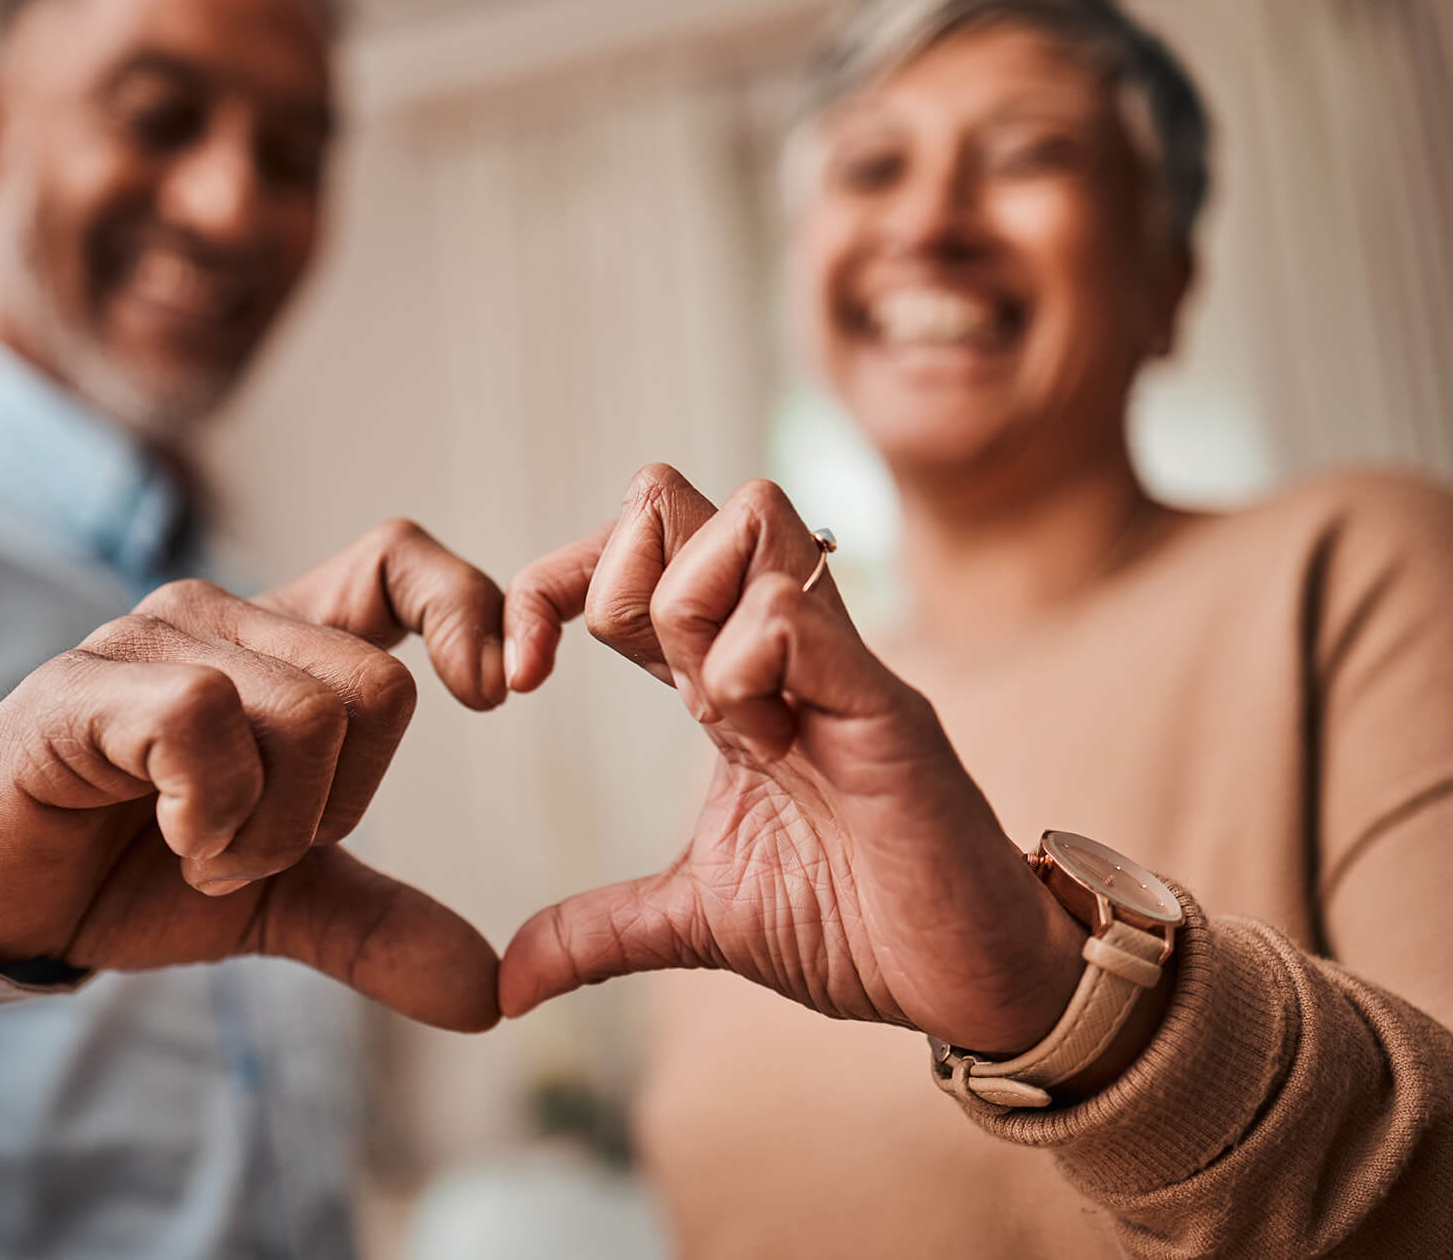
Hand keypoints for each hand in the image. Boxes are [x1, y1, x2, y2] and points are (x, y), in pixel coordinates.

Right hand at [0, 519, 508, 1032]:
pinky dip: (211, 812)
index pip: (398, 561)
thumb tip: (493, 992)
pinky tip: (169, 836)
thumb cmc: (128, 871)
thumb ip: (380, 926)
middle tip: (246, 850)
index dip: (465, 608)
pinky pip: (208, 723)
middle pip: (377, 692)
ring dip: (265, 831)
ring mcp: (155, 641)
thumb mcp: (278, 899)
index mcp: (282, 647)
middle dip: (334, 810)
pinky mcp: (90, 686)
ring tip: (195, 852)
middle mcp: (225, 619)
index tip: (499, 692)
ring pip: (306, 716)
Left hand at [497, 466, 1087, 1054]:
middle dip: (607, 566)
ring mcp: (836, 663)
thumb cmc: (859, 927)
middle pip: (675, 499)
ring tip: (708, 713)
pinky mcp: (884, 704)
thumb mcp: (697, 921)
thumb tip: (508, 983)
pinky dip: (743, 660)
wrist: (974, 983)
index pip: (629, 558)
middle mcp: (779, 646)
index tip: (512, 679)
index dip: (552, 589)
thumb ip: (600, 929)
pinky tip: (753, 739)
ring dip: (684, 606)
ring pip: (745, 518)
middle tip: (586, 662)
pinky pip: (794, 613)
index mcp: (727, 677)